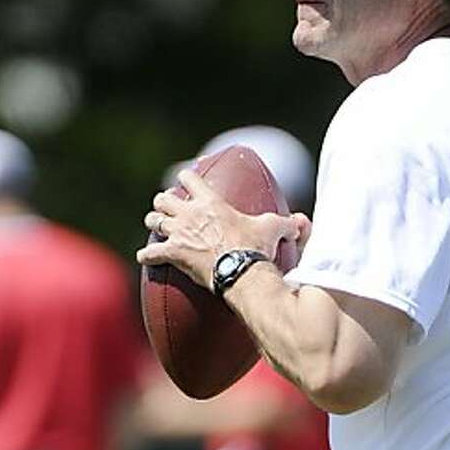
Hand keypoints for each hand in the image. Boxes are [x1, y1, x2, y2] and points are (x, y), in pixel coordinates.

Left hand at [136, 168, 299, 289]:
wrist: (241, 271)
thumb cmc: (256, 249)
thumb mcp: (275, 230)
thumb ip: (288, 223)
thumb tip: (305, 223)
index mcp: (211, 202)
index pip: (190, 178)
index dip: (186, 179)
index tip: (185, 180)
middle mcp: (190, 213)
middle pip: (164, 199)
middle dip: (163, 204)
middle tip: (167, 211)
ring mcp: (178, 233)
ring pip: (153, 221)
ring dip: (154, 225)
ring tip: (156, 230)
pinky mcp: (172, 254)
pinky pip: (150, 253)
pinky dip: (147, 256)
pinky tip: (144, 258)